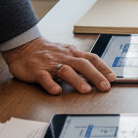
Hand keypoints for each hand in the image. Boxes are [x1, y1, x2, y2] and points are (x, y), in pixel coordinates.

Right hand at [1, 37, 115, 95]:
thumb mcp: (66, 53)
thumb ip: (79, 61)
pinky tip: (57, 91)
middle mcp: (64, 58)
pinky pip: (44, 77)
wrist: (24, 46)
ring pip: (66, 71)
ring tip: (86, 90)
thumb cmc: (48, 52)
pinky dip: (51, 84)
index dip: (103, 68)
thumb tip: (98, 73)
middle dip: (96, 76)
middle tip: (105, 87)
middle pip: (83, 64)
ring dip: (77, 80)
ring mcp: (50, 64)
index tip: (113, 78)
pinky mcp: (36, 71)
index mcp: (72, 53)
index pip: (92, 58)